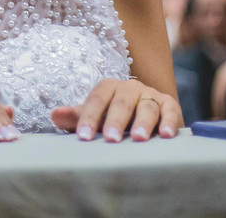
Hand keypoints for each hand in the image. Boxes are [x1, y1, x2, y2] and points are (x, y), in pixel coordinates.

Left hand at [51, 78, 180, 141]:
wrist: (144, 118)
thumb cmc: (113, 118)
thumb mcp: (95, 117)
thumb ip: (77, 117)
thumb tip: (54, 115)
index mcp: (109, 87)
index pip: (97, 98)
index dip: (89, 117)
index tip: (84, 137)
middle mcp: (130, 88)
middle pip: (122, 101)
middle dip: (115, 120)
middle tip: (110, 138)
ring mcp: (151, 95)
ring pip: (147, 106)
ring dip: (143, 122)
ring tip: (138, 139)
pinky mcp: (169, 104)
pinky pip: (170, 111)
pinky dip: (169, 122)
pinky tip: (166, 135)